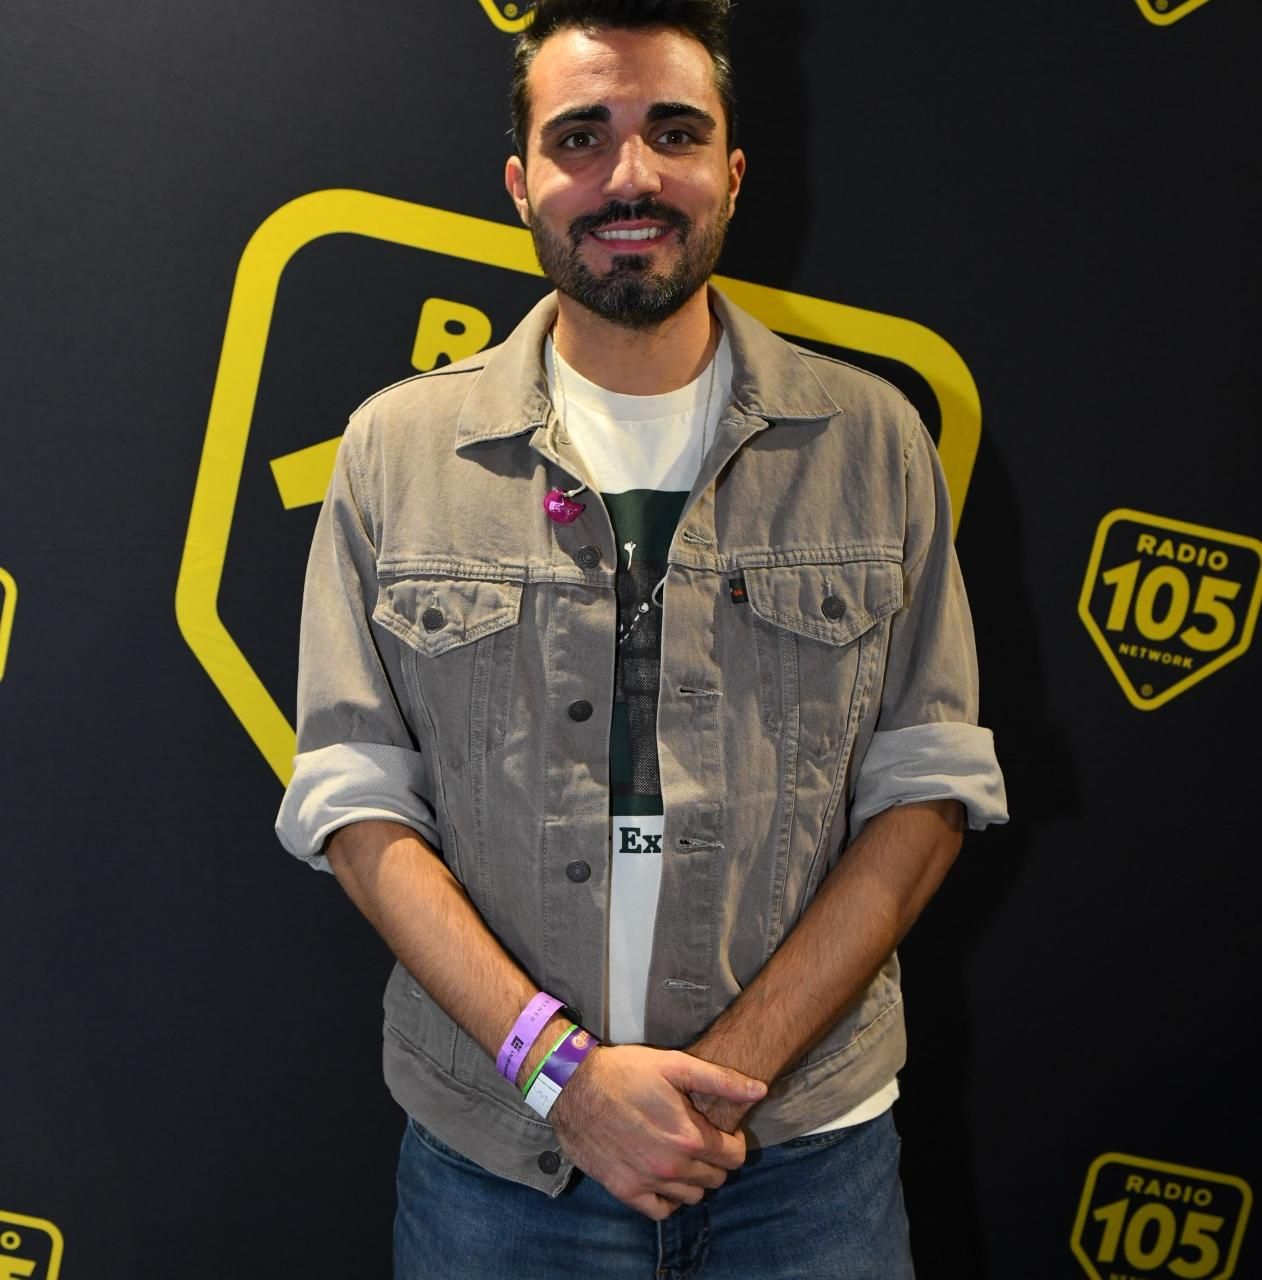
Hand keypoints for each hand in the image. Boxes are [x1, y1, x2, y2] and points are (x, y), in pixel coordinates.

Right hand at [549, 1045, 766, 1220]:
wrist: (574, 1086)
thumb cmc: (626, 1071)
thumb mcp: (675, 1065)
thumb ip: (721, 1080)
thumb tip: (760, 1090)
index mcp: (689, 1136)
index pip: (735, 1156)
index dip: (734, 1142)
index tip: (723, 1130)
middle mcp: (672, 1166)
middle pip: (716, 1178)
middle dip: (715, 1160)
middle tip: (700, 1140)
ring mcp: (647, 1182)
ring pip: (692, 1197)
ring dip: (694, 1179)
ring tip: (681, 1155)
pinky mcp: (625, 1191)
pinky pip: (661, 1211)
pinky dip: (668, 1199)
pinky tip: (663, 1177)